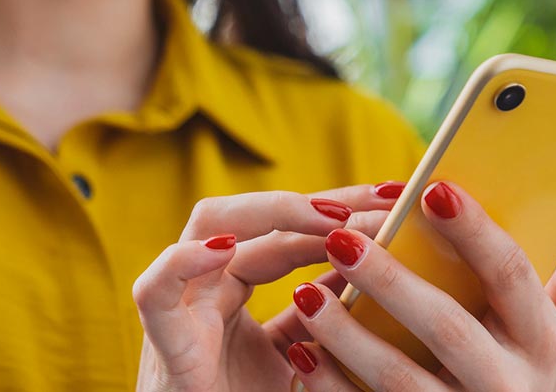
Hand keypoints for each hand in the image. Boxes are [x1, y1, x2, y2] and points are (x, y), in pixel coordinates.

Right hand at [133, 182, 406, 391]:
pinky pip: (157, 291)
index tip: (398, 200)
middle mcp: (207, 284)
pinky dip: (183, 262)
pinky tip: (225, 250)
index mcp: (234, 287)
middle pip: (259, 216)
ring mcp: (183, 307)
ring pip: (208, 226)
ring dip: (271, 213)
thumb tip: (370, 267)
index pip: (291, 231)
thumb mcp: (299, 357)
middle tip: (385, 197)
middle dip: (323, 201)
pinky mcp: (164, 343)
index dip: (344, 212)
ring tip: (331, 217)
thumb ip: (322, 316)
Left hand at [286, 181, 555, 390]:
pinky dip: (332, 387)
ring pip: (400, 380)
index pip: (511, 276)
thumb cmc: (528, 367)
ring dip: (348, 338)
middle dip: (391, 282)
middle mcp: (508, 385)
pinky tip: (300, 351)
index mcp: (544, 342)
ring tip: (303, 293)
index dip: (475, 232)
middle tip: (339, 237)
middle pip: (447, 327)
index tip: (432, 189)